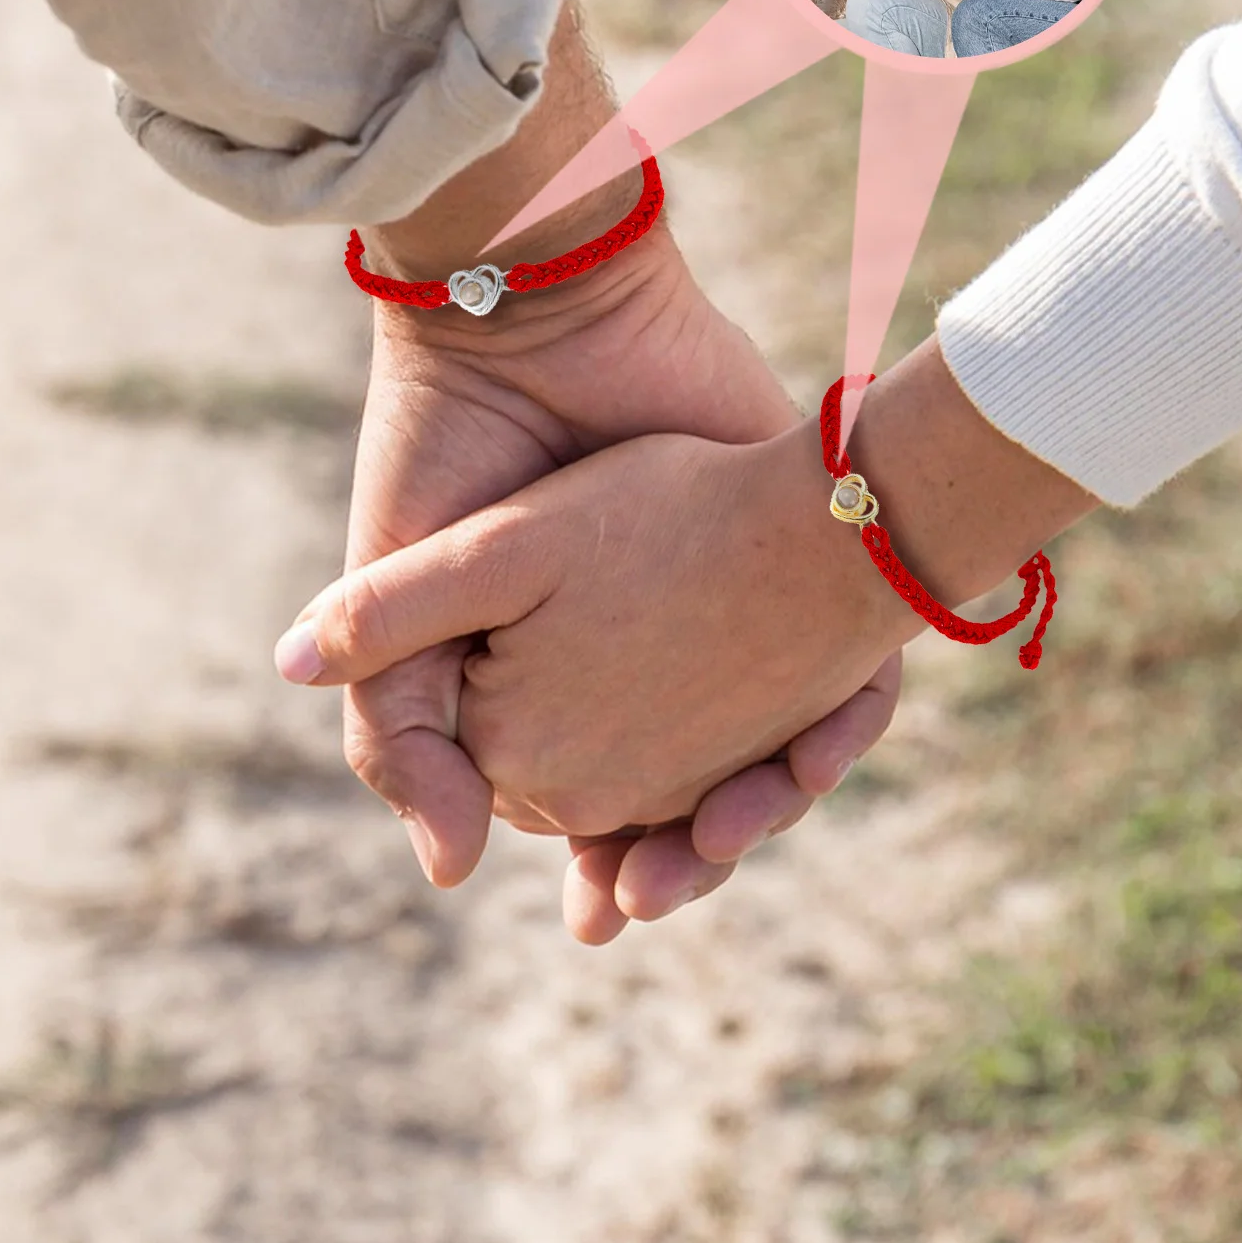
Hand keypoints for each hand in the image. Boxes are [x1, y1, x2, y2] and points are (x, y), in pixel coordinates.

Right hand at [341, 221, 900, 933]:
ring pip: (771, 754)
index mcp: (555, 669)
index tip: (603, 915)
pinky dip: (830, 734)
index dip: (603, 866)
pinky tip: (801, 767)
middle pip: (693, 795)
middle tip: (656, 895)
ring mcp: (728, 610)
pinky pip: (842, 678)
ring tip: (716, 847)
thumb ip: (399, 732)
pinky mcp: (798, 561)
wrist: (539, 327)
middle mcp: (649, 649)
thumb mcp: (404, 601)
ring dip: (756, 813)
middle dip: (682, 859)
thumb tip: (446, 872)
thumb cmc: (454, 457)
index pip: (595, 801)